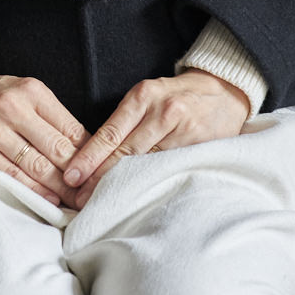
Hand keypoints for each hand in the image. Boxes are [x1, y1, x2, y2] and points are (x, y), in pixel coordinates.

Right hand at [0, 62, 91, 207]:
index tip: (100, 171)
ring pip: (35, 166)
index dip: (89, 154)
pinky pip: (10, 176)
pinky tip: (46, 198)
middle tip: (92, 193)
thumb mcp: (26, 92)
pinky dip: (32, 190)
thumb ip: (53, 117)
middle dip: (77, 175)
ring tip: (74, 200)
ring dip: (59, 187)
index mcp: (31, 91)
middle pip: (56, 149)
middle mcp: (12, 108)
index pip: (70, 128)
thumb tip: (86, 149)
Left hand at [62, 68, 251, 208]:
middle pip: (126, 152)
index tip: (72, 177)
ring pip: (147, 165)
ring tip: (104, 203)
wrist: (223, 92)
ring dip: (125, 185)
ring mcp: (183, 131)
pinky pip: (170, 170)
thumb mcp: (148, 96)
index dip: (89, 158)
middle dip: (101, 177)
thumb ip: (125, 121)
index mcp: (143, 96)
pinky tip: (140, 197)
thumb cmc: (177, 96)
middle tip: (80, 199)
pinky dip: (153, 184)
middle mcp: (162, 112)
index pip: (110, 133)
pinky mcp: (199, 147)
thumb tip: (92, 156)